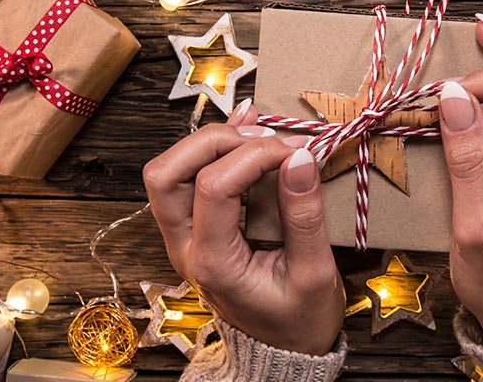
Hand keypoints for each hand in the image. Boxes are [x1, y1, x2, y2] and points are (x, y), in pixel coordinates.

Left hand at [143, 101, 344, 354]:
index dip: (254, 156)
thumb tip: (300, 157)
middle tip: (265, 136)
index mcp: (213, 263)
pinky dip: (212, 151)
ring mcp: (183, 239)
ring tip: (257, 132)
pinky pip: (186, 180)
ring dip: (207, 143)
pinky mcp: (193, 230)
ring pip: (167, 173)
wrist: (283, 351)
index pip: (213, 186)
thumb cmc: (299, 320)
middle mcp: (184, 248)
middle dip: (215, 140)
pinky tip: (246, 132)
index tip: (296, 151)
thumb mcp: (314, 273)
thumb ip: (304, 216)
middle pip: (168, 173)